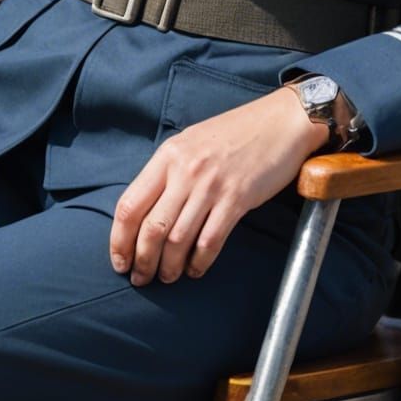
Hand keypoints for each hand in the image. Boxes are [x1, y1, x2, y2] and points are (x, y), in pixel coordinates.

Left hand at [110, 88, 329, 286]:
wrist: (281, 121)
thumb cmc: (235, 133)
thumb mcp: (191, 142)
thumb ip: (168, 171)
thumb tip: (147, 210)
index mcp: (168, 156)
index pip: (130, 204)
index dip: (119, 239)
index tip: (119, 260)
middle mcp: (185, 170)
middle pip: (150, 228)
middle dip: (142, 261)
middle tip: (141, 279)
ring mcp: (211, 185)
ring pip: (178, 239)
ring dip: (168, 267)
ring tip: (167, 277)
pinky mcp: (237, 199)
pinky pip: (210, 241)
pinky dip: (199, 262)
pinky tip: (195, 270)